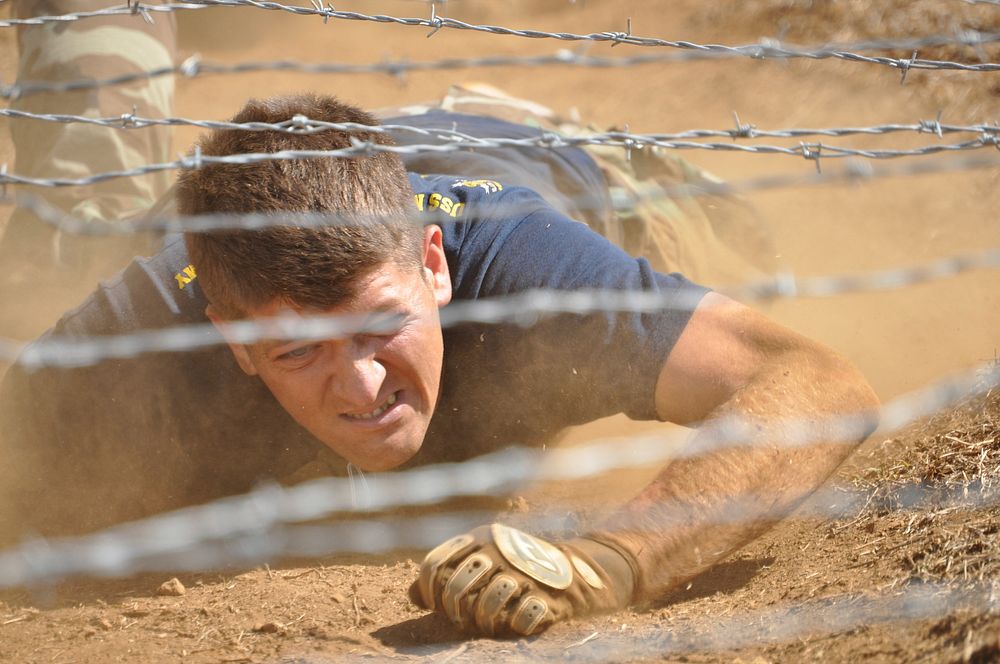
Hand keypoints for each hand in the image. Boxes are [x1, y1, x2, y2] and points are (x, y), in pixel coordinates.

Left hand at [409, 523, 634, 636]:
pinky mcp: (548, 598)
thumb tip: (411, 594)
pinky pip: (522, 619)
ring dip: (483, 621)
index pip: (434, 563)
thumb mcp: (482, 558)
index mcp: (479, 538)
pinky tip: (518, 621)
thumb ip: (447, 571)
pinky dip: (516, 625)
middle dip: (454, 609)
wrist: (575, 570)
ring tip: (487, 624)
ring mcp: (524, 574)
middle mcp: (499, 552)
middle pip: (456, 587)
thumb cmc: (516, 567)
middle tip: (461, 619)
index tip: (434, 604)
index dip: (428, 590)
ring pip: (486, 605)